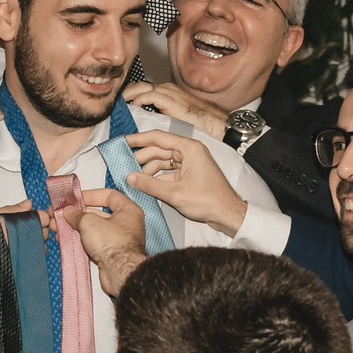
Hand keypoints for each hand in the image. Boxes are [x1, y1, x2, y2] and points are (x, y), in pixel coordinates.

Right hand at [57, 188, 147, 296]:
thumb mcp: (89, 222)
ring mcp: (117, 240)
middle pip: (98, 213)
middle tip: (61, 214)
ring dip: (75, 227)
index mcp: (128, 210)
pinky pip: (93, 243)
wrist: (119, 273)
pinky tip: (65, 239)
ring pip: (93, 229)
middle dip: (77, 214)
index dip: (91, 195)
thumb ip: (77, 215)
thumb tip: (68, 211)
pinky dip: (79, 240)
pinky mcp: (110, 254)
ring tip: (57, 226)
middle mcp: (125, 224)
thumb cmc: (112, 243)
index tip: (75, 198)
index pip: (109, 195)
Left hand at [123, 81, 232, 136]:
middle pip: (139, 85)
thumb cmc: (199, 124)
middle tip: (115, 101)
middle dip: (126, 91)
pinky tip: (133, 105)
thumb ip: (160, 115)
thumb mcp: (176, 117)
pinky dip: (139, 98)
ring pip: (142, 87)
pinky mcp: (171, 100)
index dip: (130, 93)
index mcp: (168, 92)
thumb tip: (143, 121)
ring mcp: (170, 93)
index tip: (119, 102)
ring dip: (128, 94)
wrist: (216, 124)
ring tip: (119, 103)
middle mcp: (168, 89)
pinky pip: (150, 94)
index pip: (143, 88)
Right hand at [123, 130, 247, 236]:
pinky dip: (157, 178)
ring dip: (148, 169)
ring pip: (163, 161)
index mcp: (189, 148)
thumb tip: (130, 177)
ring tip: (133, 178)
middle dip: (141, 158)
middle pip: (159, 149)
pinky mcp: (190, 175)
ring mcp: (190, 163)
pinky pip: (169, 172)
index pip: (158, 137)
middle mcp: (190, 152)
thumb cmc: (210, 201)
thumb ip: (149, 185)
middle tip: (124, 164)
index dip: (138, 139)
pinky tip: (145, 185)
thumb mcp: (174, 194)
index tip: (124, 142)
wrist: (228, 214)